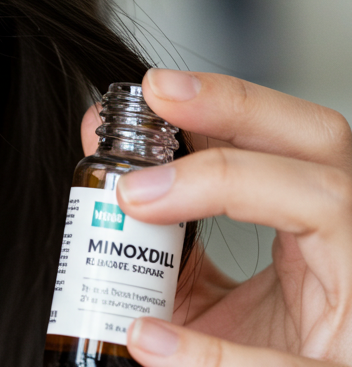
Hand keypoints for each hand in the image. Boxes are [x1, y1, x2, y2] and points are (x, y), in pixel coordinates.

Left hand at [80, 70, 351, 365]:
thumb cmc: (261, 351)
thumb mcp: (208, 287)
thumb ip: (159, 221)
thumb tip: (97, 142)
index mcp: (326, 228)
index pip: (294, 137)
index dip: (231, 102)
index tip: (155, 86)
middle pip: (323, 143)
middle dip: (238, 108)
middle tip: (156, 97)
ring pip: (329, 204)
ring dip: (224, 183)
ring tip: (134, 199)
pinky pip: (288, 366)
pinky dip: (214, 355)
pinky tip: (147, 337)